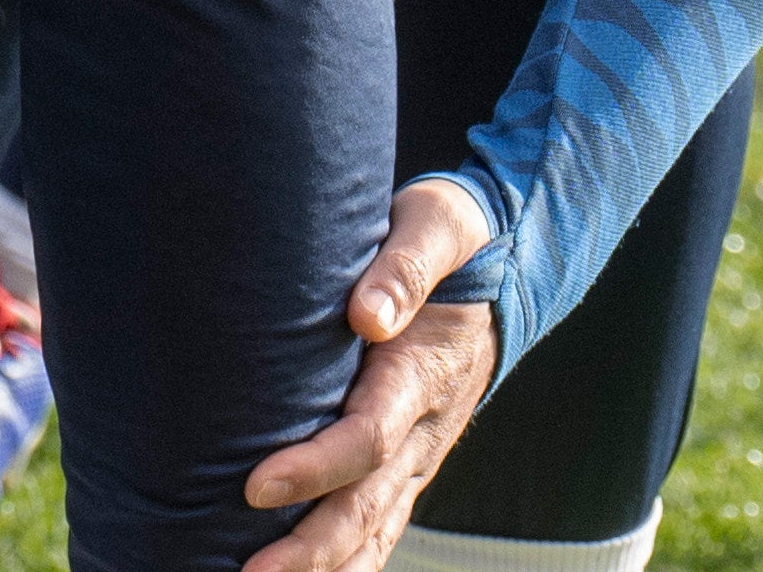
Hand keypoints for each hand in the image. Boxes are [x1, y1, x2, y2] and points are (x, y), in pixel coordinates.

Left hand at [240, 181, 504, 571]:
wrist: (507, 261)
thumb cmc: (451, 237)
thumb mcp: (435, 225)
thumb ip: (405, 265)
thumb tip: (368, 315)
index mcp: (424, 372)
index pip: (368, 437)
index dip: (314, 467)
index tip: (255, 485)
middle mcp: (424, 427)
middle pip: (367, 503)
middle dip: (310, 547)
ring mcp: (419, 453)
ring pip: (375, 528)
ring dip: (326, 567)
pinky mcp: (408, 463)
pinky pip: (381, 526)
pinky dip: (350, 562)